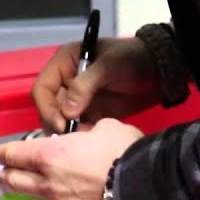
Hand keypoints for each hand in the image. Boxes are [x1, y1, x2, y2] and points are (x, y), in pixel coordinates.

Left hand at [0, 118, 142, 199]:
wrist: (141, 184)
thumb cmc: (120, 150)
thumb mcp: (104, 127)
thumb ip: (88, 133)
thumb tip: (86, 137)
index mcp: (51, 155)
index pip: (17, 153)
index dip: (3, 153)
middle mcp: (49, 181)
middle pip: (17, 181)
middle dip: (6, 176)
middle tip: (3, 175)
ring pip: (36, 199)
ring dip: (27, 193)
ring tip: (27, 191)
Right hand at [32, 37, 160, 133]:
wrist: (157, 72)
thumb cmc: (130, 60)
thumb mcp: (108, 66)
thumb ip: (85, 85)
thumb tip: (67, 111)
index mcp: (64, 63)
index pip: (42, 88)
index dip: (47, 107)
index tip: (61, 124)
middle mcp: (65, 81)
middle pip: (48, 108)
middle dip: (56, 123)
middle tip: (72, 137)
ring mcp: (76, 99)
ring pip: (60, 121)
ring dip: (68, 131)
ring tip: (84, 138)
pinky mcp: (88, 113)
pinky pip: (76, 128)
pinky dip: (80, 135)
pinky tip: (91, 139)